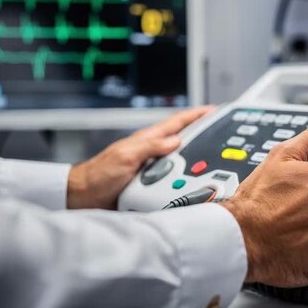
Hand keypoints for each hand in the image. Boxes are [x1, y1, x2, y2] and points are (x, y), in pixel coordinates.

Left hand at [67, 106, 214, 209]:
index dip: (196, 115)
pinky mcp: (150, 187)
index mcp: (147, 141)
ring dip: (195, 166)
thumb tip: (175, 140)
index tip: (213, 110)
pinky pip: (172, 183)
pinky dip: (183, 184)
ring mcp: (152, 170)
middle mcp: (152, 154)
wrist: (84, 197)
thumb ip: (149, 147)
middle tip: (223, 139)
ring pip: (181, 165)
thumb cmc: (99, 174)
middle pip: (184, 143)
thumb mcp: (125, 156)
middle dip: (204, 138)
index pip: (177, 123)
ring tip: (214, 168)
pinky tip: (193, 189)